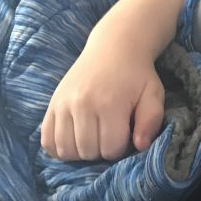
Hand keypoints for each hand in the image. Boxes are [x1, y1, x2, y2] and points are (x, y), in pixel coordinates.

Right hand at [40, 37, 164, 161]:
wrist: (113, 48)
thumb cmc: (136, 75)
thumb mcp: (153, 94)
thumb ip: (151, 120)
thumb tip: (140, 146)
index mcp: (109, 104)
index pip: (111, 149)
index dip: (121, 148)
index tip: (124, 134)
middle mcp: (82, 104)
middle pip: (88, 152)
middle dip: (102, 151)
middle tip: (110, 135)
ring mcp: (63, 104)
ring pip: (66, 150)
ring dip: (81, 152)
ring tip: (94, 138)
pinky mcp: (52, 104)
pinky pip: (47, 141)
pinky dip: (60, 148)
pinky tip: (74, 140)